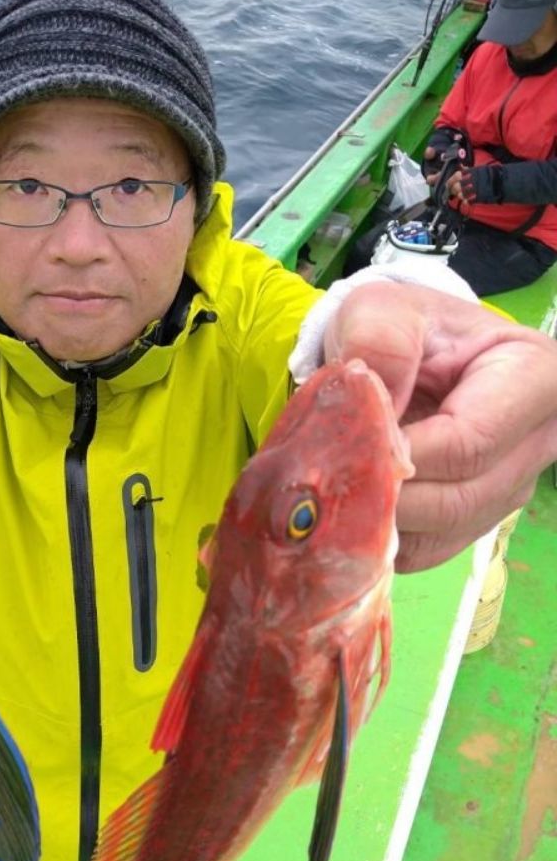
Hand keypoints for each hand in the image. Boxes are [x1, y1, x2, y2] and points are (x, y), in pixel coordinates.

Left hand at [324, 282, 556, 571]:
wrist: (401, 359)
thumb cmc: (401, 329)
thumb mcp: (382, 307)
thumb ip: (379, 339)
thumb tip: (374, 401)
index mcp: (534, 379)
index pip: (468, 443)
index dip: (400, 453)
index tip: (348, 442)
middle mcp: (535, 445)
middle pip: (456, 500)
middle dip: (383, 494)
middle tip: (325, 476)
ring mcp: (505, 492)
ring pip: (438, 534)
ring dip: (375, 522)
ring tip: (330, 491)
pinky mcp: (470, 524)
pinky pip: (423, 553)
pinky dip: (377, 541)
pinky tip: (345, 510)